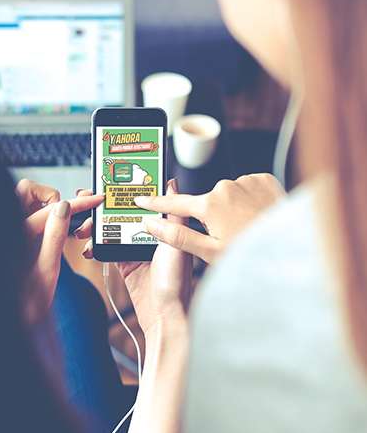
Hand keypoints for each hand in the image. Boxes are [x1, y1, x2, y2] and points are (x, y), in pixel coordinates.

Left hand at [15, 179, 104, 327]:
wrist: (11, 322)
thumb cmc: (26, 304)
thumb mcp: (48, 270)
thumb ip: (54, 236)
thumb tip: (64, 208)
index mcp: (16, 236)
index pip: (50, 209)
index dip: (75, 204)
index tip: (93, 200)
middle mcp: (7, 229)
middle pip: (27, 191)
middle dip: (50, 197)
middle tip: (65, 215)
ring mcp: (5, 233)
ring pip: (22, 200)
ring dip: (42, 205)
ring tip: (56, 224)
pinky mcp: (8, 239)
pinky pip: (21, 215)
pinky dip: (36, 215)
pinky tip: (46, 231)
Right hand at [75, 180, 193, 335]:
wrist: (165, 317)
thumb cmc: (177, 284)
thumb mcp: (177, 243)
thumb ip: (173, 214)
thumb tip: (172, 184)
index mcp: (167, 226)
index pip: (146, 200)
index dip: (128, 189)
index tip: (111, 180)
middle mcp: (152, 234)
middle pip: (123, 212)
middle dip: (104, 206)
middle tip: (87, 201)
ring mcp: (136, 248)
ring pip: (112, 228)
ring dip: (96, 226)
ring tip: (85, 228)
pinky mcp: (125, 263)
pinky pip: (107, 248)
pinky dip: (95, 245)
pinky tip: (89, 246)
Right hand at [131, 173, 285, 263]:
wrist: (291, 246)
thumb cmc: (252, 253)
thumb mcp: (210, 251)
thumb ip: (177, 236)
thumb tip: (151, 224)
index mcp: (209, 205)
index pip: (174, 203)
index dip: (155, 203)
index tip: (141, 199)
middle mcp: (225, 187)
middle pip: (207, 202)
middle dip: (211, 218)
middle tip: (228, 236)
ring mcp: (246, 180)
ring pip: (228, 195)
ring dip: (232, 209)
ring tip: (248, 229)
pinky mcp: (263, 179)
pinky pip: (247, 188)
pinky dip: (249, 201)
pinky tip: (257, 216)